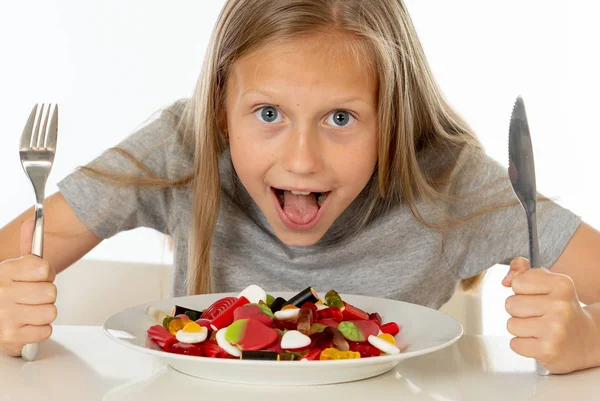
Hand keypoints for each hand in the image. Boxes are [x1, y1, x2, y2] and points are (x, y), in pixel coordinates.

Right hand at [0, 220, 56, 356]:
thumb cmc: (2, 293)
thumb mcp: (11, 269)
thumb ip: (27, 247)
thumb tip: (32, 222)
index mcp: (5, 272)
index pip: (44, 269)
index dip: (46, 274)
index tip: (38, 277)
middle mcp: (3, 293)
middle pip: (50, 293)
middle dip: (45, 296)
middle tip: (31, 297)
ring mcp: (6, 316)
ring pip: (50, 312)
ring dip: (42, 313)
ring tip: (28, 311)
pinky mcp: (11, 337)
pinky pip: (45, 331)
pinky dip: (38, 330)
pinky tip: (25, 325)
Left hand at [503, 257, 596, 373]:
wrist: (586, 339)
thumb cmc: (562, 310)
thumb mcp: (549, 284)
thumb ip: (524, 273)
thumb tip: (506, 279)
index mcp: (561, 285)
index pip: (518, 282)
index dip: (521, 290)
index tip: (537, 296)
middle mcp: (560, 306)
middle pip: (510, 304)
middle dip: (519, 310)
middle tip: (538, 315)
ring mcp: (554, 329)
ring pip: (511, 324)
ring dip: (520, 328)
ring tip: (538, 328)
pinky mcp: (547, 350)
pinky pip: (515, 344)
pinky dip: (523, 345)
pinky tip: (539, 341)